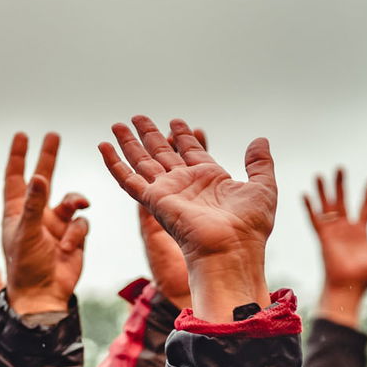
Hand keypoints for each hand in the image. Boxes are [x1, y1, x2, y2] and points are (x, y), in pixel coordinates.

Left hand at [1, 133, 88, 314]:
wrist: (44, 295)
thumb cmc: (27, 266)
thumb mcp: (27, 232)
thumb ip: (34, 204)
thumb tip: (38, 176)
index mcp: (16, 213)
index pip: (15, 179)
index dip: (18, 157)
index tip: (21, 136)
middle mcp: (35, 216)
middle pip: (43, 180)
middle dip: (48, 159)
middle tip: (53, 135)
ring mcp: (55, 225)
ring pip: (71, 201)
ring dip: (75, 202)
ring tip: (78, 207)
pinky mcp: (73, 237)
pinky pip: (81, 223)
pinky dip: (77, 233)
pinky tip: (68, 248)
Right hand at [100, 116, 274, 321]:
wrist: (231, 248)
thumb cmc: (250, 226)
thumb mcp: (263, 186)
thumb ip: (259, 163)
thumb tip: (260, 140)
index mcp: (209, 179)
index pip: (190, 151)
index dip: (182, 136)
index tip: (176, 121)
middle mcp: (184, 184)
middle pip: (161, 153)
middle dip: (149, 134)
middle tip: (137, 117)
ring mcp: (166, 191)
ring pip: (141, 161)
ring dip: (128, 143)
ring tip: (117, 125)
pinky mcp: (153, 199)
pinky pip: (128, 179)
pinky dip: (114, 163)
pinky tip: (103, 147)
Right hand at [304, 169, 366, 326]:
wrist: (350, 285)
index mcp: (361, 233)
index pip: (365, 209)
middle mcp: (345, 229)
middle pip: (343, 202)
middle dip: (341, 185)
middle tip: (339, 168)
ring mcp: (333, 232)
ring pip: (327, 206)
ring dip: (324, 191)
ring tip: (320, 174)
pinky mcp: (323, 237)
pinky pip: (315, 219)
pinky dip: (310, 207)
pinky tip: (305, 195)